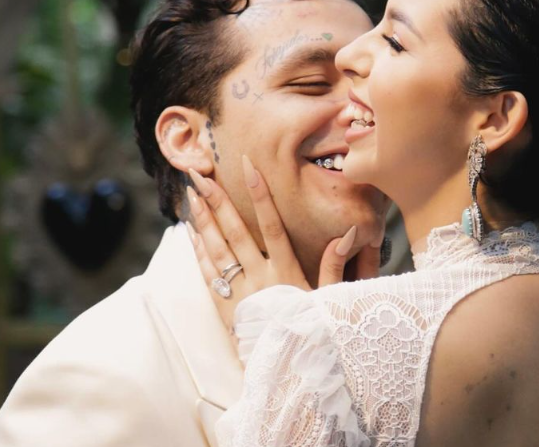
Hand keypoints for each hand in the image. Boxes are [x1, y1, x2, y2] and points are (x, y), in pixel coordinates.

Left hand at [185, 155, 383, 330]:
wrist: (286, 371)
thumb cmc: (311, 331)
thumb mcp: (328, 299)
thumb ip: (335, 265)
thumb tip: (348, 233)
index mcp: (285, 271)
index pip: (272, 225)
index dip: (261, 195)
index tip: (249, 168)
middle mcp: (259, 277)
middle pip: (235, 232)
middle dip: (218, 201)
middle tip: (200, 175)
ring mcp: (239, 291)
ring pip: (217, 249)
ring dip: (203, 220)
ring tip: (191, 195)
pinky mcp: (224, 307)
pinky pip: (208, 274)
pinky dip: (198, 251)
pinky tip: (190, 232)